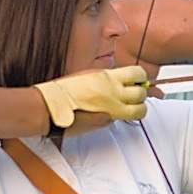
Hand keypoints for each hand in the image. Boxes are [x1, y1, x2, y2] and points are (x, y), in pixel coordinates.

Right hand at [33, 65, 147, 128]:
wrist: (51, 106)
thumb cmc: (63, 92)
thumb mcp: (87, 76)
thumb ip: (105, 80)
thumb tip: (117, 85)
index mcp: (107, 76)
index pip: (137, 73)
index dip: (141, 79)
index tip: (139, 82)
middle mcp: (113, 90)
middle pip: (141, 93)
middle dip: (141, 96)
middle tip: (136, 98)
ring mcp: (112, 106)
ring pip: (140, 109)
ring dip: (138, 110)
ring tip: (132, 110)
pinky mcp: (108, 120)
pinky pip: (124, 120)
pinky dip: (123, 119)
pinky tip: (115, 116)